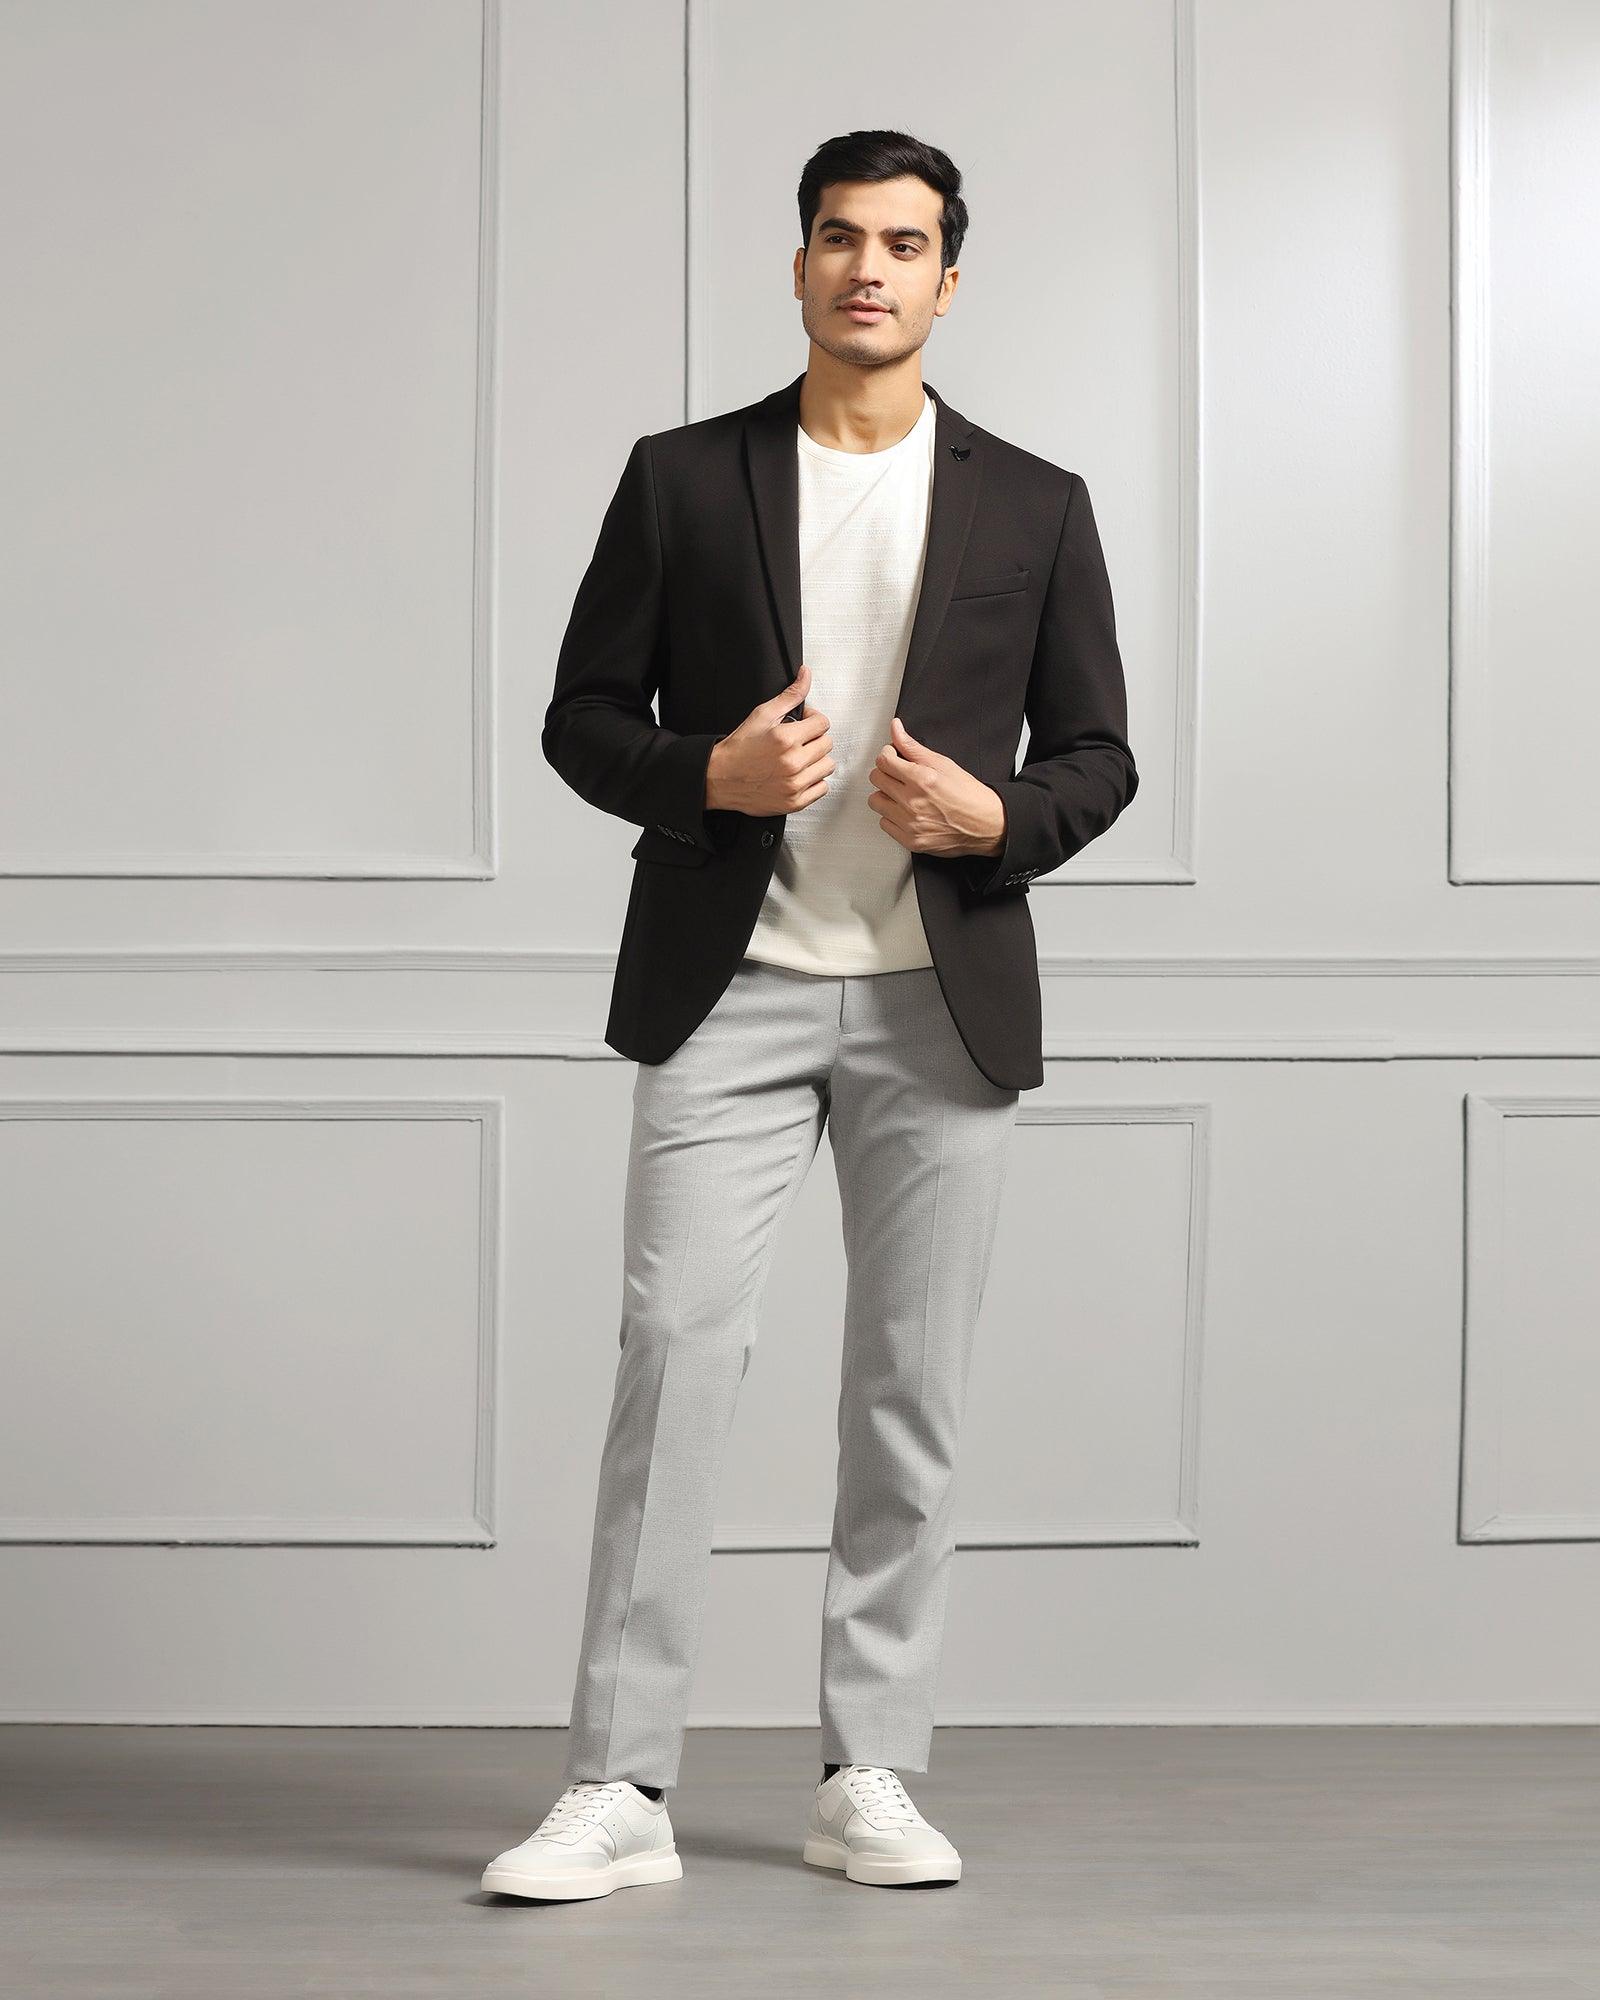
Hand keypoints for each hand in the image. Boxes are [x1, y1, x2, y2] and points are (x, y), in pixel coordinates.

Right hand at [704, 661, 834, 815]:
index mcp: (785, 739)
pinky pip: (822, 788)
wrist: (719, 778)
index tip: (803, 724)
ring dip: (817, 760)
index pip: (822, 723)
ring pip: (827, 766)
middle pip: (827, 744)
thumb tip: (806, 676)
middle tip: (798, 741)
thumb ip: (789, 695)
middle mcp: (792, 763)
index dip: (812, 720)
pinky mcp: (794, 802)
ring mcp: (794, 784)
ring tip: (799, 758)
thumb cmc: (739, 749)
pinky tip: (799, 775)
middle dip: (814, 739)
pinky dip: (814, 781)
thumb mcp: (762, 715)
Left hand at [867, 716, 1005, 856]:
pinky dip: (892, 816)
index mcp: (922, 779)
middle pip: (876, 779)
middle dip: (886, 772)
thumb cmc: (969, 795)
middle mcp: (913, 802)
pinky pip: (884, 824)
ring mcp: (910, 824)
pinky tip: (905, 811)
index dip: (887, 754)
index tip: (893, 756)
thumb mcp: (943, 763)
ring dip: (885, 795)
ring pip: (876, 802)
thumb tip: (896, 729)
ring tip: (901, 794)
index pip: (884, 761)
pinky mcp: (910, 841)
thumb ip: (913, 747)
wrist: (986, 825)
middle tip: (898, 774)